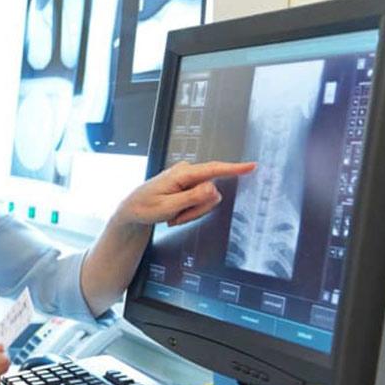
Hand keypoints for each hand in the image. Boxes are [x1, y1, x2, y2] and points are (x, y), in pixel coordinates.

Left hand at [116, 160, 255, 227]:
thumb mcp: (168, 207)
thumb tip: (214, 189)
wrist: (132, 210)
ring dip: (192, 212)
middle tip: (178, 217)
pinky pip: (199, 201)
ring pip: (206, 199)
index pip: (213, 169)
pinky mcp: (187, 186)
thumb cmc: (145, 207)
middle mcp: (186, 172)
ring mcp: (187, 179)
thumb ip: (192, 198)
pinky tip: (175, 214)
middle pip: (211, 192)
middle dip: (198, 209)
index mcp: (181, 174)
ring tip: (173, 215)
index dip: (234, 169)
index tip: (252, 166)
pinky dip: (189, 211)